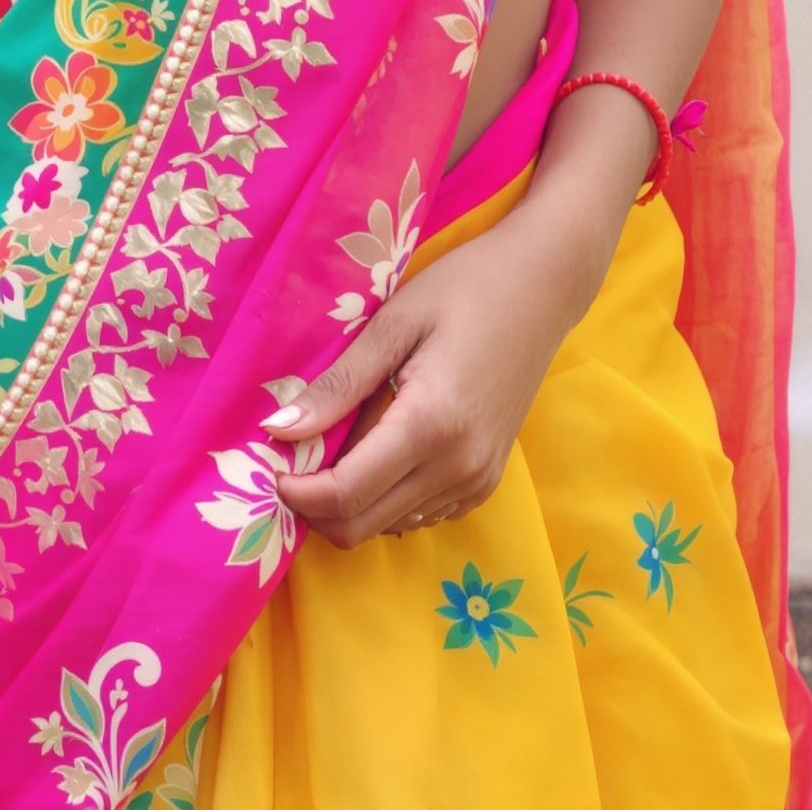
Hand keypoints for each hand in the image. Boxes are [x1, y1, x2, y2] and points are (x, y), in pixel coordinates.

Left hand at [265, 191, 598, 548]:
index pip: (346, 494)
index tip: (270, 466)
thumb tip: (278, 429)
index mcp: (430, 425)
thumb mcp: (393, 325)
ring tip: (339, 442)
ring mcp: (476, 481)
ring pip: (388, 526)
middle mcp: (457, 468)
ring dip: (350, 501)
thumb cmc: (464, 289)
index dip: (297, 493)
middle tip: (294, 459)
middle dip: (316, 506)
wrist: (541, 286)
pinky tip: (380, 446)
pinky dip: (386, 496)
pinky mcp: (486, 482)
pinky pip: (419, 514)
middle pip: (362, 525)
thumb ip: (338, 385)